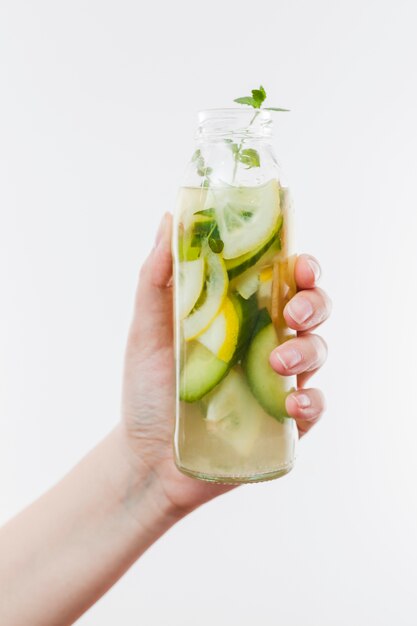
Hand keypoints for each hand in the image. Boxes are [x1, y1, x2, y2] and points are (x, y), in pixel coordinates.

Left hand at [121, 214, 330, 513]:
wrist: (147, 457)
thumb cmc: (147, 389)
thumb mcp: (146, 330)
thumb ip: (157, 276)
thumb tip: (169, 218)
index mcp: (239, 315)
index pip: (282, 279)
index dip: (300, 266)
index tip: (297, 263)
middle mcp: (264, 342)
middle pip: (312, 309)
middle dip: (314, 301)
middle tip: (294, 311)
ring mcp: (277, 382)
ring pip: (318, 351)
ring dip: (307, 349)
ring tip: (277, 363)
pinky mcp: (283, 422)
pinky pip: (314, 405)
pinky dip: (311, 401)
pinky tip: (291, 404)